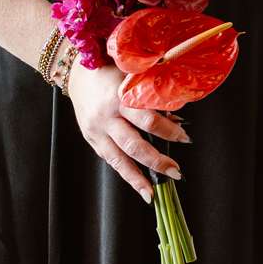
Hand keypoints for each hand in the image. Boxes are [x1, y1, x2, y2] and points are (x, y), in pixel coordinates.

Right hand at [66, 59, 187, 201]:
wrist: (77, 72)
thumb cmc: (111, 70)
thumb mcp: (133, 76)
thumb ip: (152, 96)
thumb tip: (177, 117)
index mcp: (119, 97)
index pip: (148, 119)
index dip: (169, 131)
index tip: (185, 138)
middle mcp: (106, 117)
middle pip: (134, 144)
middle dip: (157, 161)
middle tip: (176, 172)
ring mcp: (96, 130)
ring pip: (119, 159)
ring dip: (139, 178)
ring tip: (154, 193)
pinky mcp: (91, 139)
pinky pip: (110, 160)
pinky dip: (126, 175)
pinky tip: (139, 186)